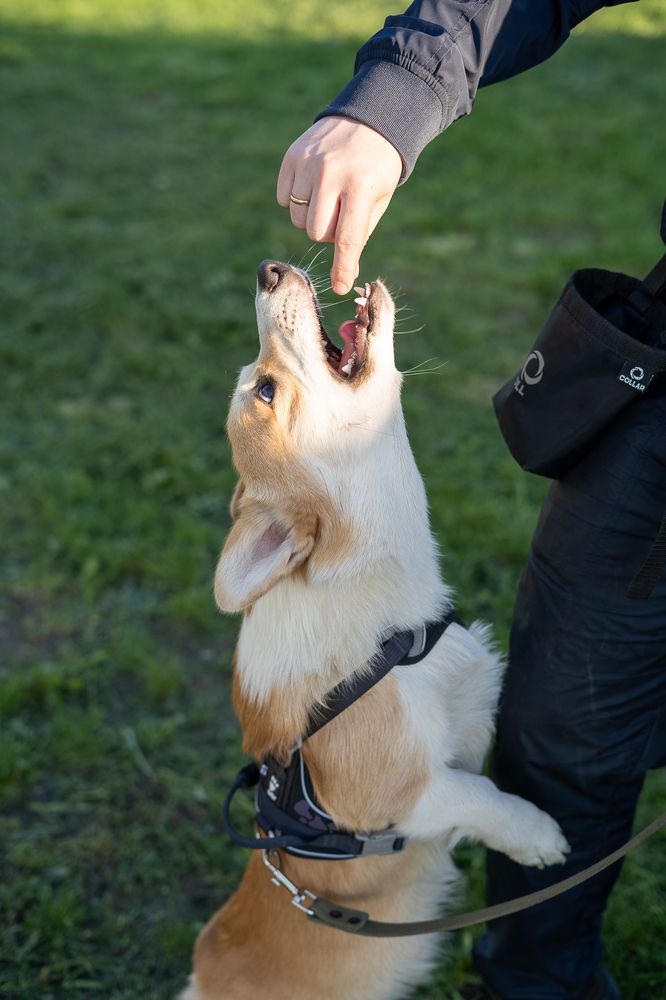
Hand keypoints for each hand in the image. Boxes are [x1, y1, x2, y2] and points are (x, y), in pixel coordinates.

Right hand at [277, 117, 402, 293]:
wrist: (367, 119)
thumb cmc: (376, 169)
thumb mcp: (379, 200)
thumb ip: (359, 235)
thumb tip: (343, 278)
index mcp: (360, 187)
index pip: (347, 238)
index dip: (342, 267)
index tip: (339, 287)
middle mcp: (331, 174)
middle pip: (315, 232)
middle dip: (327, 234)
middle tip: (340, 216)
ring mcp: (309, 163)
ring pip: (298, 219)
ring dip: (311, 218)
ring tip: (327, 199)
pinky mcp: (292, 156)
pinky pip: (284, 200)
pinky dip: (297, 202)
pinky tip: (313, 186)